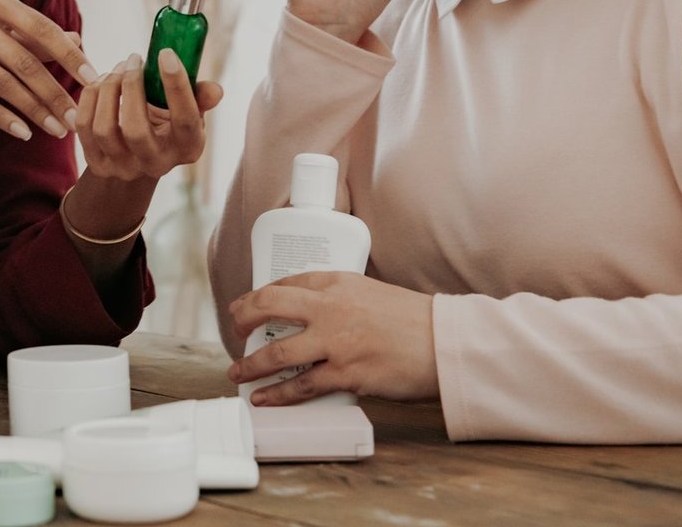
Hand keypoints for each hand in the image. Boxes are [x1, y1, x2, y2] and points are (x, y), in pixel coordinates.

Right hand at [0, 0, 98, 140]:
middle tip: (76, 118)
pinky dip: (1, 117)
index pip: (41, 29)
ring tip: (57, 130)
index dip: (68, 55)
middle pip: (23, 62)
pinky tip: (23, 132)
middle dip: (54, 93)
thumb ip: (34, 33)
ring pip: (1, 83)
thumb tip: (78, 41)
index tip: (92, 79)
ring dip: (33, 111)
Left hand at [75, 50, 221, 182]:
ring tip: (117, 69)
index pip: (185, 120)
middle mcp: (156, 164)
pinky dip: (89, 97)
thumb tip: (214, 90)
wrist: (139, 154)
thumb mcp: (191, 111)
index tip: (165, 53)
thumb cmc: (169, 122)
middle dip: (130, 87)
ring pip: (103, 128)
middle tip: (133, 60)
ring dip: (107, 89)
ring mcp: (123, 167)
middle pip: (135, 129)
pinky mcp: (97, 163)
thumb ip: (201, 97)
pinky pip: (83, 126)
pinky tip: (100, 82)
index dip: (176, 86)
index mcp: (186, 147)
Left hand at [226, 272, 437, 404]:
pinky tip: (263, 398)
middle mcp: (330, 307)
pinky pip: (301, 386)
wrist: (446, 343)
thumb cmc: (415, 320)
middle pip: (269, 306)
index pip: (285, 283)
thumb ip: (340, 300)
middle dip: (243, 318)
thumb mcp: (372, 293)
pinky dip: (277, 394)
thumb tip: (311, 317)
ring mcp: (335, 341)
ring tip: (236, 372)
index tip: (245, 306)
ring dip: (250, 364)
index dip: (258, 296)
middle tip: (235, 330)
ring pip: (278, 352)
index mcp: (337, 282)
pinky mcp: (346, 373)